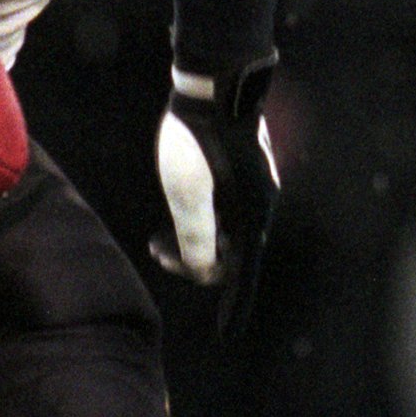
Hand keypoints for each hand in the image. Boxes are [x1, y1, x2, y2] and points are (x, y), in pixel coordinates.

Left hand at [150, 59, 278, 314]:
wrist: (216, 82)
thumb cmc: (197, 137)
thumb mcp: (187, 192)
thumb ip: (195, 237)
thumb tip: (203, 271)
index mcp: (251, 217)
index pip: (240, 275)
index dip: (232, 306)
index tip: (225, 334)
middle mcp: (261, 206)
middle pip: (229, 253)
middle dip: (192, 260)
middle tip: (155, 250)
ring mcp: (256, 187)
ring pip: (226, 230)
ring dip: (192, 238)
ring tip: (158, 235)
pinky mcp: (246, 171)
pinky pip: (227, 211)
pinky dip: (202, 218)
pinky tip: (179, 205)